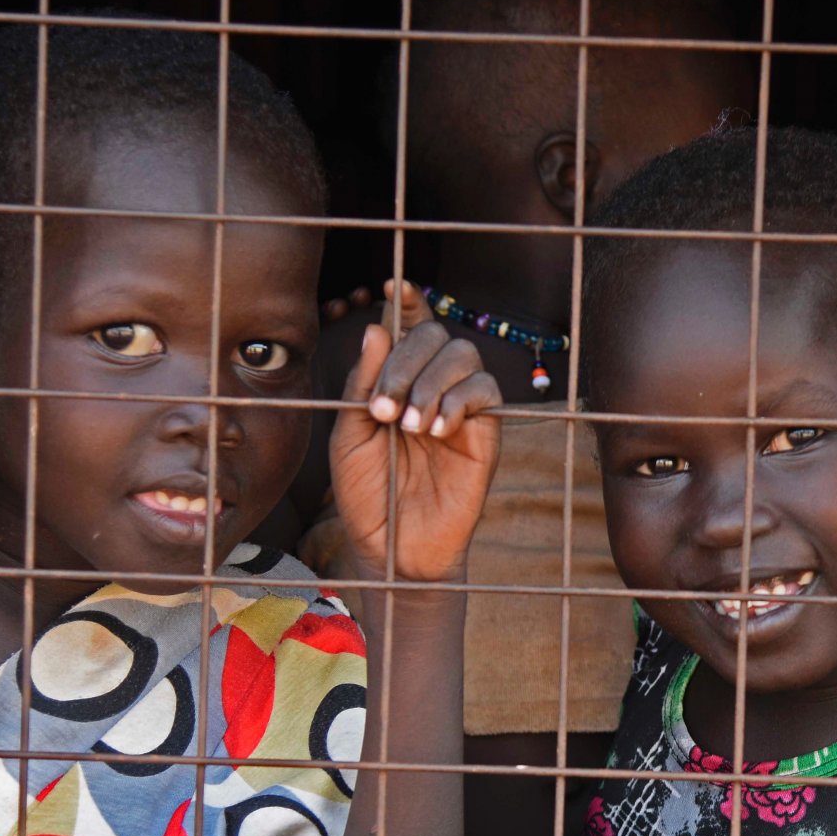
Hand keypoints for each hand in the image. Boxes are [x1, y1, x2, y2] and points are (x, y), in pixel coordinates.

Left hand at [327, 282, 501, 585]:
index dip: (408, 301)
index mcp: (395, 381)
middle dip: (407, 361)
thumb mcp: (349, 437)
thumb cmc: (367, 495)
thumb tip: (377, 329)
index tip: (397, 288)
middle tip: (384, 408)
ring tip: (410, 427)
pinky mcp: (486, 432)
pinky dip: (460, 401)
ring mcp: (461, 406)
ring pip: (464, 356)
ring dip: (432, 383)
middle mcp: (431, 385)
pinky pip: (487, 391)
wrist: (394, 547)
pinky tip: (437, 431)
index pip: (408, 327)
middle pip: (435, 335)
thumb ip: (362, 385)